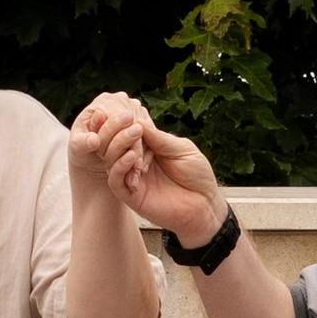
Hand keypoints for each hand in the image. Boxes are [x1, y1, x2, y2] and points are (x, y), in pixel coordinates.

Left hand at [68, 92, 157, 196]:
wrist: (93, 153)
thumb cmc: (83, 146)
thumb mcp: (77, 146)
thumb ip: (82, 142)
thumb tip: (93, 140)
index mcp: (105, 101)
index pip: (117, 118)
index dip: (120, 140)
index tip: (125, 159)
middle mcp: (124, 101)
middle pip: (134, 124)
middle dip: (133, 149)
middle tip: (134, 170)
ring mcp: (138, 110)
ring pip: (146, 133)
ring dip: (142, 155)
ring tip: (136, 174)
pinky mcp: (147, 123)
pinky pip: (153, 139)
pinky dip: (147, 156)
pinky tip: (141, 171)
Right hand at [103, 113, 228, 250]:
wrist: (205, 205)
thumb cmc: (197, 176)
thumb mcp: (181, 149)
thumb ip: (159, 138)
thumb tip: (138, 120)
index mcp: (148, 149)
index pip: (127, 133)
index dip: (124, 123)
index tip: (125, 111)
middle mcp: (135, 163)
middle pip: (114, 145)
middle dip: (118, 131)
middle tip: (126, 120)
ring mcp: (132, 179)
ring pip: (110, 161)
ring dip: (119, 145)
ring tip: (133, 135)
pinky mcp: (131, 197)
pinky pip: (115, 181)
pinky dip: (120, 167)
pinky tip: (131, 157)